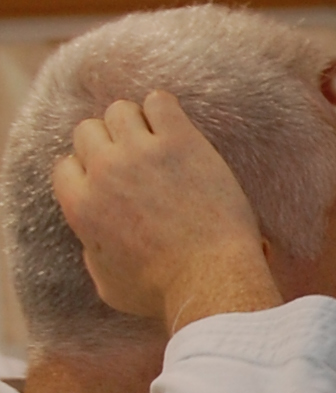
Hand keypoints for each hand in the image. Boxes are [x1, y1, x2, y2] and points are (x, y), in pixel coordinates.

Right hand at [51, 91, 279, 332]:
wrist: (212, 278)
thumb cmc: (165, 291)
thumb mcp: (109, 286)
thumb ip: (93, 255)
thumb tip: (92, 241)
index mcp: (82, 206)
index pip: (66, 165)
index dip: (89, 171)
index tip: (112, 180)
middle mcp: (104, 172)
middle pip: (89, 131)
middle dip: (110, 144)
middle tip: (139, 161)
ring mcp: (141, 153)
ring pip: (120, 110)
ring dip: (137, 123)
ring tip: (160, 143)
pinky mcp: (179, 141)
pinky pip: (159, 101)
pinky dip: (164, 109)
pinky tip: (178, 130)